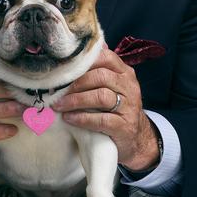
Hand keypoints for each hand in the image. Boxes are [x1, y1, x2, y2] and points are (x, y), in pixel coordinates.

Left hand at [53, 48, 159, 170]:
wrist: (137, 139)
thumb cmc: (117, 108)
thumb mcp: (112, 87)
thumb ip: (99, 71)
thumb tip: (75, 57)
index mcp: (125, 73)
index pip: (106, 57)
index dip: (84, 62)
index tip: (65, 70)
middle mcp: (129, 87)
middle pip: (101, 76)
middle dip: (76, 83)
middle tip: (58, 91)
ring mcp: (129, 107)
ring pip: (101, 96)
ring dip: (76, 100)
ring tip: (59, 105)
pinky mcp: (124, 127)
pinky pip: (101, 120)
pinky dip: (82, 118)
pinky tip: (69, 118)